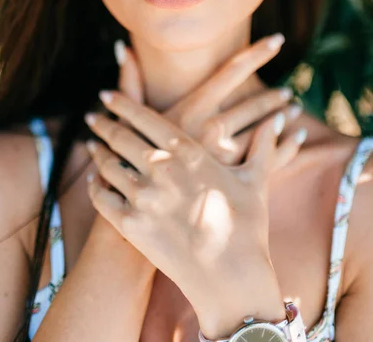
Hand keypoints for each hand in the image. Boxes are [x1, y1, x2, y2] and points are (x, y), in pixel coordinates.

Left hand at [84, 93, 289, 338]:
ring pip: (107, 165)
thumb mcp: (256, 180)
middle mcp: (161, 167)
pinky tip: (93, 180)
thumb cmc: (247, 226)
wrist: (232, 277)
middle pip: (120, 137)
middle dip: (103, 124)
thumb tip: (281, 121)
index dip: (121, 103)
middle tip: (92, 117)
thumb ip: (263, 145)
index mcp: (188, 151)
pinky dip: (94, 187)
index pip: (144, 117)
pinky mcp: (131, 225)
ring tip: (91, 145)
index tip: (106, 94)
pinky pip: (102, 199)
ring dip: (96, 153)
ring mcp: (143, 196)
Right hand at [114, 34, 305, 170]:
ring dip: (281, 121)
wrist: (136, 211)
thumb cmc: (128, 163)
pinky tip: (297, 139)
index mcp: (190, 111)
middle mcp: (210, 131)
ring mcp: (224, 158)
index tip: (278, 40)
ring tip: (294, 111)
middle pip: (252, 105)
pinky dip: (287, 150)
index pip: (229, 72)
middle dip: (272, 97)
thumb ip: (131, 82)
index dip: (256, 54)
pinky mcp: (230, 182)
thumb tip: (123, 46)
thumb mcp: (130, 120)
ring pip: (264, 132)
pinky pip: (268, 162)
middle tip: (288, 91)